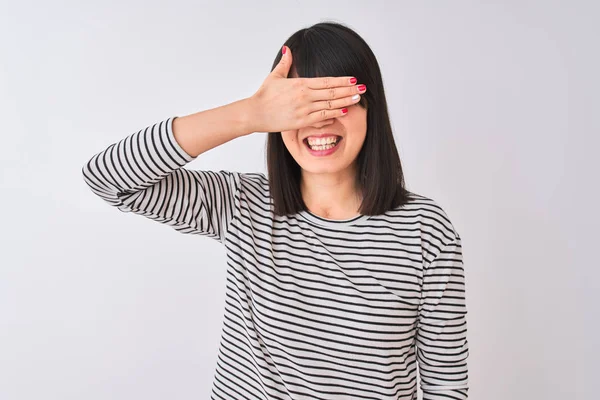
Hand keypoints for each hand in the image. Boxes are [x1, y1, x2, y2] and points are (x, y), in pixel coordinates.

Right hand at [247, 45, 365, 132]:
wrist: (254, 113)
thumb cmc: (264, 95)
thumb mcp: (275, 76)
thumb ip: (285, 63)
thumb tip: (288, 49)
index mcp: (300, 83)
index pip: (326, 80)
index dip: (342, 80)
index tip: (353, 79)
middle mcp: (305, 96)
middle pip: (332, 92)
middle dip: (349, 90)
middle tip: (362, 88)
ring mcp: (304, 109)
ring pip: (330, 104)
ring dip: (345, 101)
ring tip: (357, 99)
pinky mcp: (301, 121)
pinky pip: (321, 117)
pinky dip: (333, 114)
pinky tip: (343, 111)